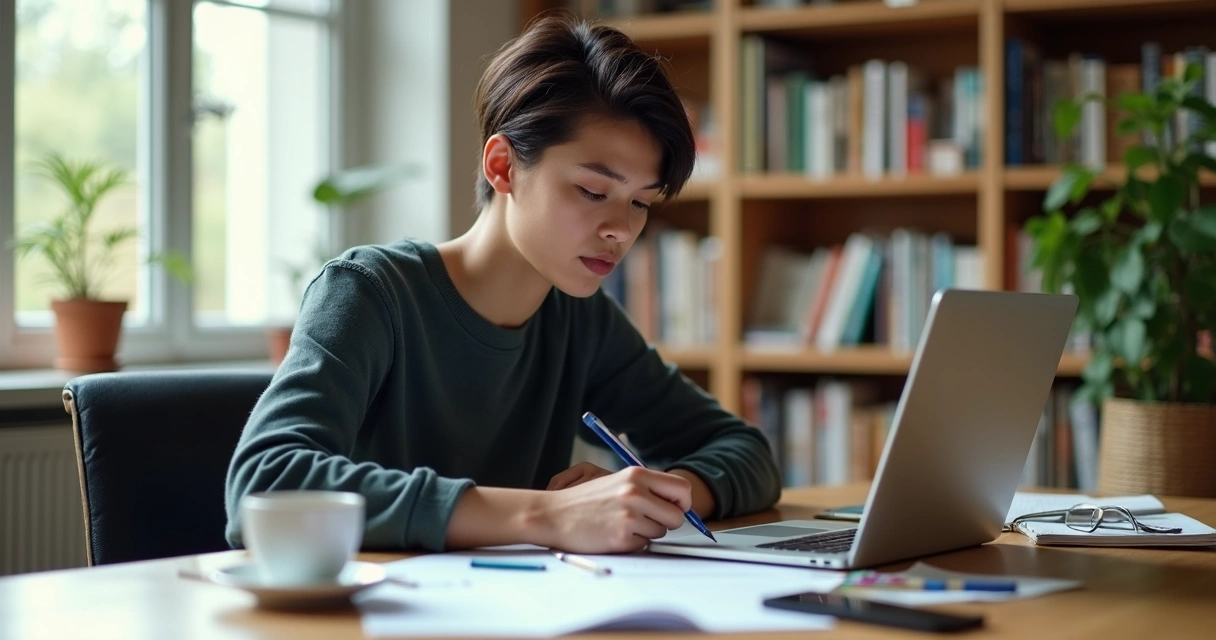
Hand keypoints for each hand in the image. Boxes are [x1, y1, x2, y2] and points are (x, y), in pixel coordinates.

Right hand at [535, 466, 691, 553]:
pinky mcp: (621, 537)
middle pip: (677, 516)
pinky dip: (632, 543)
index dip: (682, 502)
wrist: (552, 514)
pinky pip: (643, 545)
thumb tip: (678, 503)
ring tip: (622, 524)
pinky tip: (613, 533)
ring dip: (646, 532)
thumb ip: (646, 488)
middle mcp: (635, 493)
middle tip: (649, 521)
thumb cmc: (585, 500)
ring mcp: (629, 516)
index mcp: (636, 475)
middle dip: (667, 522)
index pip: (682, 488)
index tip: (674, 508)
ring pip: (660, 532)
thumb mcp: (617, 482)